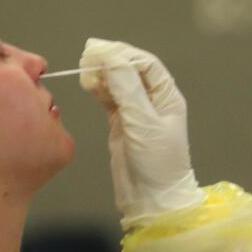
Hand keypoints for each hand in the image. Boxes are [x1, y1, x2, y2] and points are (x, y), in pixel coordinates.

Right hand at [79, 38, 203, 227]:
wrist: (152, 201)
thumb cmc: (156, 163)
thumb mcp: (143, 124)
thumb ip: (127, 89)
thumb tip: (111, 57)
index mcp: (166, 97)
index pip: (145, 64)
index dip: (123, 53)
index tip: (99, 50)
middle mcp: (153, 101)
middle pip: (130, 70)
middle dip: (110, 60)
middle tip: (87, 56)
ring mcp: (136, 112)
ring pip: (117, 83)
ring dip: (102, 74)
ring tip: (84, 70)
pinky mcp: (121, 124)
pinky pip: (109, 98)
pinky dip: (98, 89)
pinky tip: (88, 84)